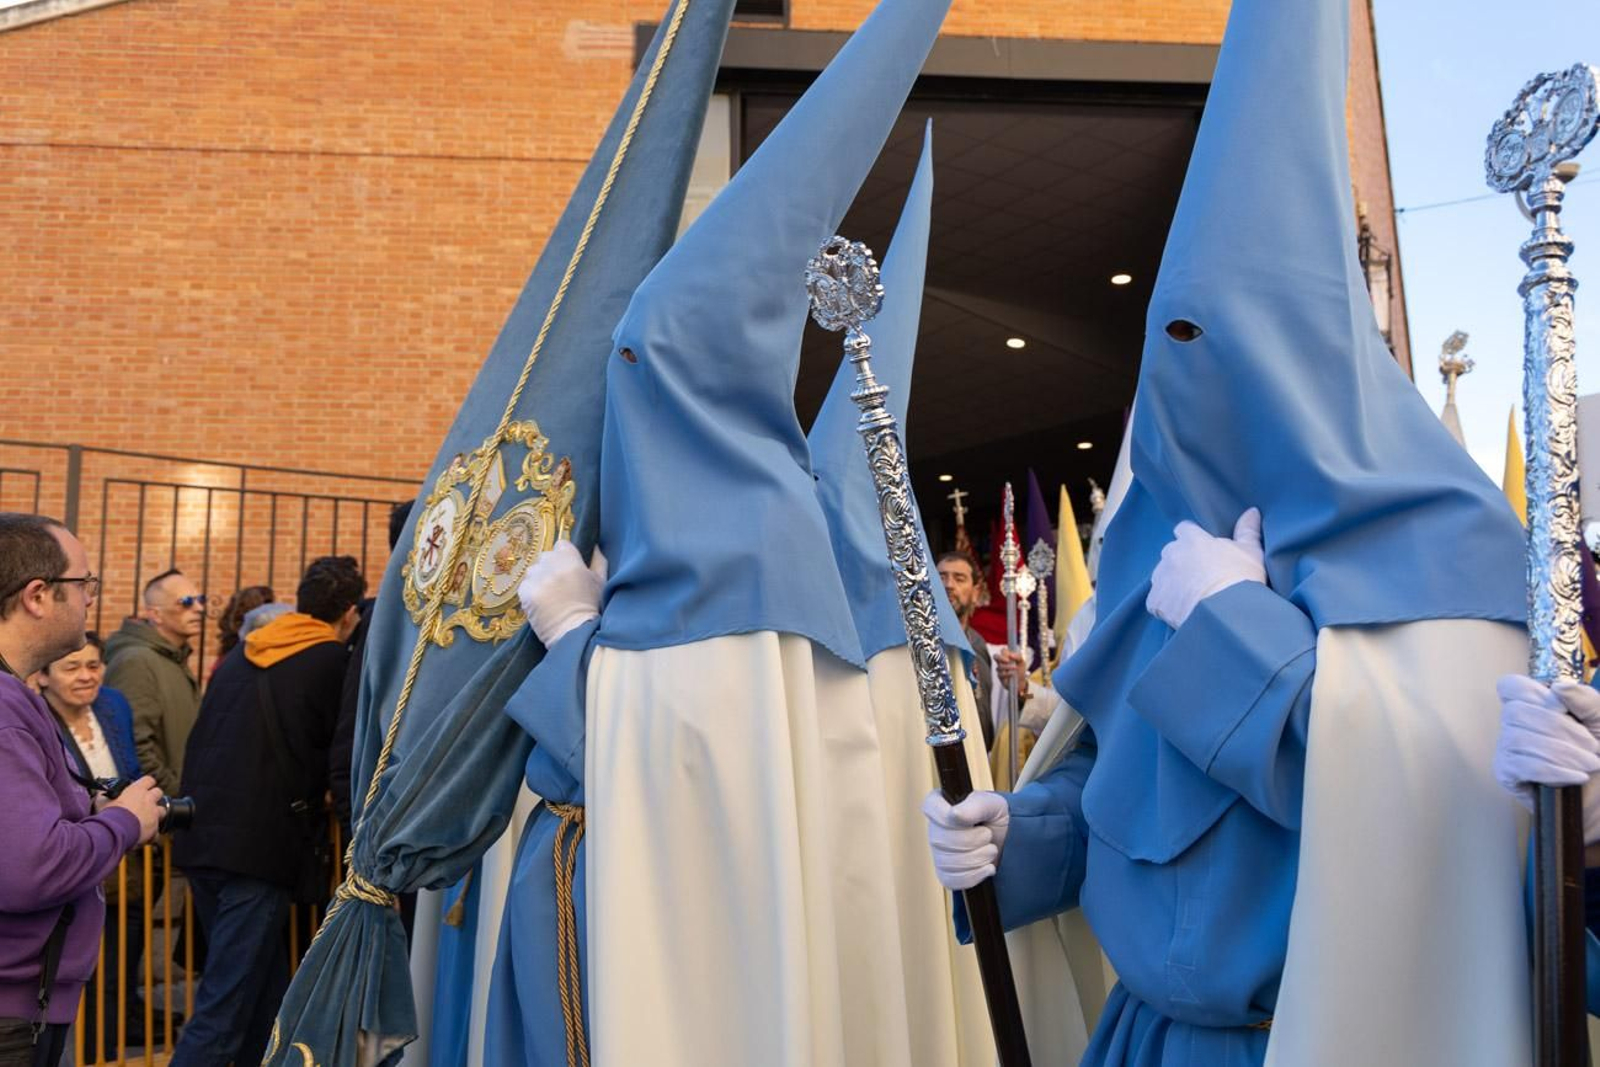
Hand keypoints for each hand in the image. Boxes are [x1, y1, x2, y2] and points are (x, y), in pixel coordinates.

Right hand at [107, 776, 164, 845]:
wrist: (115, 831)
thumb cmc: (109, 815)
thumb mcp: (102, 801)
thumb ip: (104, 796)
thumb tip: (101, 793)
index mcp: (137, 790)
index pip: (148, 780)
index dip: (146, 783)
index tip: (143, 787)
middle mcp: (148, 800)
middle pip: (158, 792)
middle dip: (154, 797)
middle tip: (145, 803)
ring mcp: (153, 814)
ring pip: (162, 810)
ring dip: (156, 814)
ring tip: (146, 819)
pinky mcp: (154, 829)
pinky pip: (156, 832)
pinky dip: (152, 834)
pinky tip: (144, 836)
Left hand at [518, 540, 606, 646]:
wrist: (574, 634)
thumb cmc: (591, 608)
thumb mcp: (601, 582)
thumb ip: (598, 561)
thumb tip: (594, 546)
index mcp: (571, 561)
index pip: (561, 544)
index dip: (565, 555)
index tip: (567, 567)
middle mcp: (552, 566)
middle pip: (546, 557)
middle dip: (551, 567)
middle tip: (558, 584)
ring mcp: (537, 579)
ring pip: (533, 570)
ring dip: (539, 578)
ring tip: (549, 595)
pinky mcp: (525, 593)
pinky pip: (525, 585)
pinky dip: (531, 592)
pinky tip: (541, 602)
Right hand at [922, 789, 1009, 890]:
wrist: (1010, 840)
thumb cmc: (997, 817)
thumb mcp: (992, 804)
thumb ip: (975, 805)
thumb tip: (954, 814)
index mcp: (941, 805)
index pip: (931, 808)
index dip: (948, 818)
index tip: (970, 822)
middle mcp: (935, 829)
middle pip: (941, 841)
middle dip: (973, 841)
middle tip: (988, 835)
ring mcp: (939, 853)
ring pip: (948, 863)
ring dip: (977, 858)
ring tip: (990, 850)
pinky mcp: (946, 874)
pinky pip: (952, 880)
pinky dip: (975, 876)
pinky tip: (987, 868)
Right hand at [994, 648, 1030, 700]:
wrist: (1021, 681)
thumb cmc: (1020, 670)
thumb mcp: (1022, 662)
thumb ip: (1018, 656)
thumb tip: (1011, 655)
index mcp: (1007, 657)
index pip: (1003, 651)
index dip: (1005, 652)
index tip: (1011, 656)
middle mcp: (1002, 662)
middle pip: (995, 656)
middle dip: (1001, 658)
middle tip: (1007, 661)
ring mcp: (1000, 669)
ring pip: (1000, 666)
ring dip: (1008, 667)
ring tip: (1015, 668)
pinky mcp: (999, 676)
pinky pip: (1001, 674)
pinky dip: (1007, 673)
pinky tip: (1012, 674)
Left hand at [1145, 508, 1265, 628]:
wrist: (1227, 614)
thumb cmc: (1242, 579)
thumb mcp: (1251, 552)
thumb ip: (1247, 530)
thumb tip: (1252, 512)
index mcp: (1192, 539)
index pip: (1184, 529)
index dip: (1192, 539)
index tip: (1202, 550)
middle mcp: (1171, 554)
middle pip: (1171, 553)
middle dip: (1181, 562)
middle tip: (1199, 577)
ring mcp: (1161, 577)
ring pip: (1162, 576)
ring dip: (1172, 583)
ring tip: (1192, 597)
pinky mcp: (1155, 600)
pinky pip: (1156, 601)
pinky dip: (1166, 605)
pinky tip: (1183, 612)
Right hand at [1494, 674, 1599, 843]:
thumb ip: (1587, 700)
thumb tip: (1559, 686)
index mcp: (1534, 707)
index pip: (1511, 687)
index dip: (1534, 694)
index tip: (1562, 708)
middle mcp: (1514, 725)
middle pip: (1516, 712)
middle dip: (1559, 729)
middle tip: (1592, 746)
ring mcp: (1507, 749)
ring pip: (1519, 738)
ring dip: (1562, 752)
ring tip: (1589, 765)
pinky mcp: (1506, 774)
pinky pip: (1523, 765)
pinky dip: (1554, 770)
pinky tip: (1576, 777)